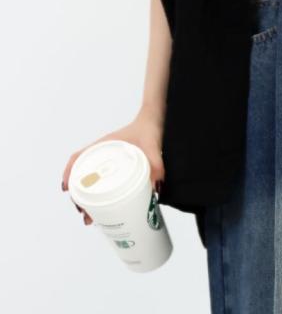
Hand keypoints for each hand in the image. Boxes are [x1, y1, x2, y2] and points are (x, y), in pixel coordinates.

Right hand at [61, 110, 164, 225]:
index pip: (79, 158)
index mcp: (105, 145)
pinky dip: (98, 195)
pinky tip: (103, 209)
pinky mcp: (118, 168)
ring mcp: (109, 161)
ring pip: (90, 181)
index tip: (67, 189)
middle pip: (82, 175)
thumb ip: (157, 164)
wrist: (156, 121)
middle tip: (84, 214)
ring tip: (91, 217)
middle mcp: (103, 153)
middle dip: (79, 196)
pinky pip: (102, 181)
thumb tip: (156, 189)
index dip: (69, 173)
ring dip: (86, 199)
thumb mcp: (152, 145)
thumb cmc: (150, 128)